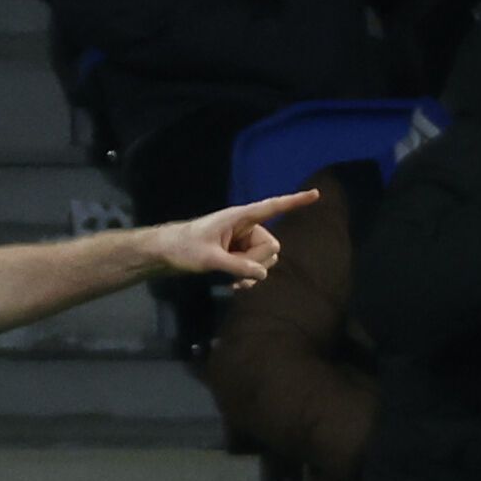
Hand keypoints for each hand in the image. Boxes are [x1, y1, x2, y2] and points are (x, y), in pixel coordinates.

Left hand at [148, 190, 319, 288]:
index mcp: (239, 217)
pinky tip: (236, 287)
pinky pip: (255, 266)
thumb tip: (262, 274)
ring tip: (232, 281)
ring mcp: (242, 241)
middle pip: (270, 246)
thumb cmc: (183, 248)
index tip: (316, 194)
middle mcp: (245, 227)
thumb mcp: (209, 258)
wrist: (165, 254)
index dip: (294, 202)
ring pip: (264, 259)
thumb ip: (236, 266)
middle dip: (257, 262)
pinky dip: (249, 277)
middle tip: (233, 270)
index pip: (272, 207)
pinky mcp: (238, 253)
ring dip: (252, 273)